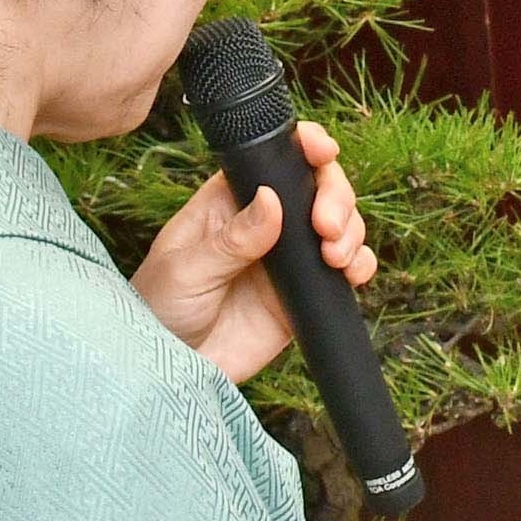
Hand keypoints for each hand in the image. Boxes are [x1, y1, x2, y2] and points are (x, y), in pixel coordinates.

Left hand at [132, 121, 376, 385]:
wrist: (173, 372)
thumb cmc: (159, 311)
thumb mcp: (185, 271)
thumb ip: (230, 240)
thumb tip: (271, 200)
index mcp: (229, 201)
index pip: (272, 160)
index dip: (303, 147)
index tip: (323, 151)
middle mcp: (265, 223)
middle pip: (317, 187)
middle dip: (336, 197)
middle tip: (327, 227)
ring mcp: (289, 258)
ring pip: (339, 224)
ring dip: (351, 231)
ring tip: (335, 256)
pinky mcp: (307, 293)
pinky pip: (346, 271)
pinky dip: (360, 265)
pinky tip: (351, 273)